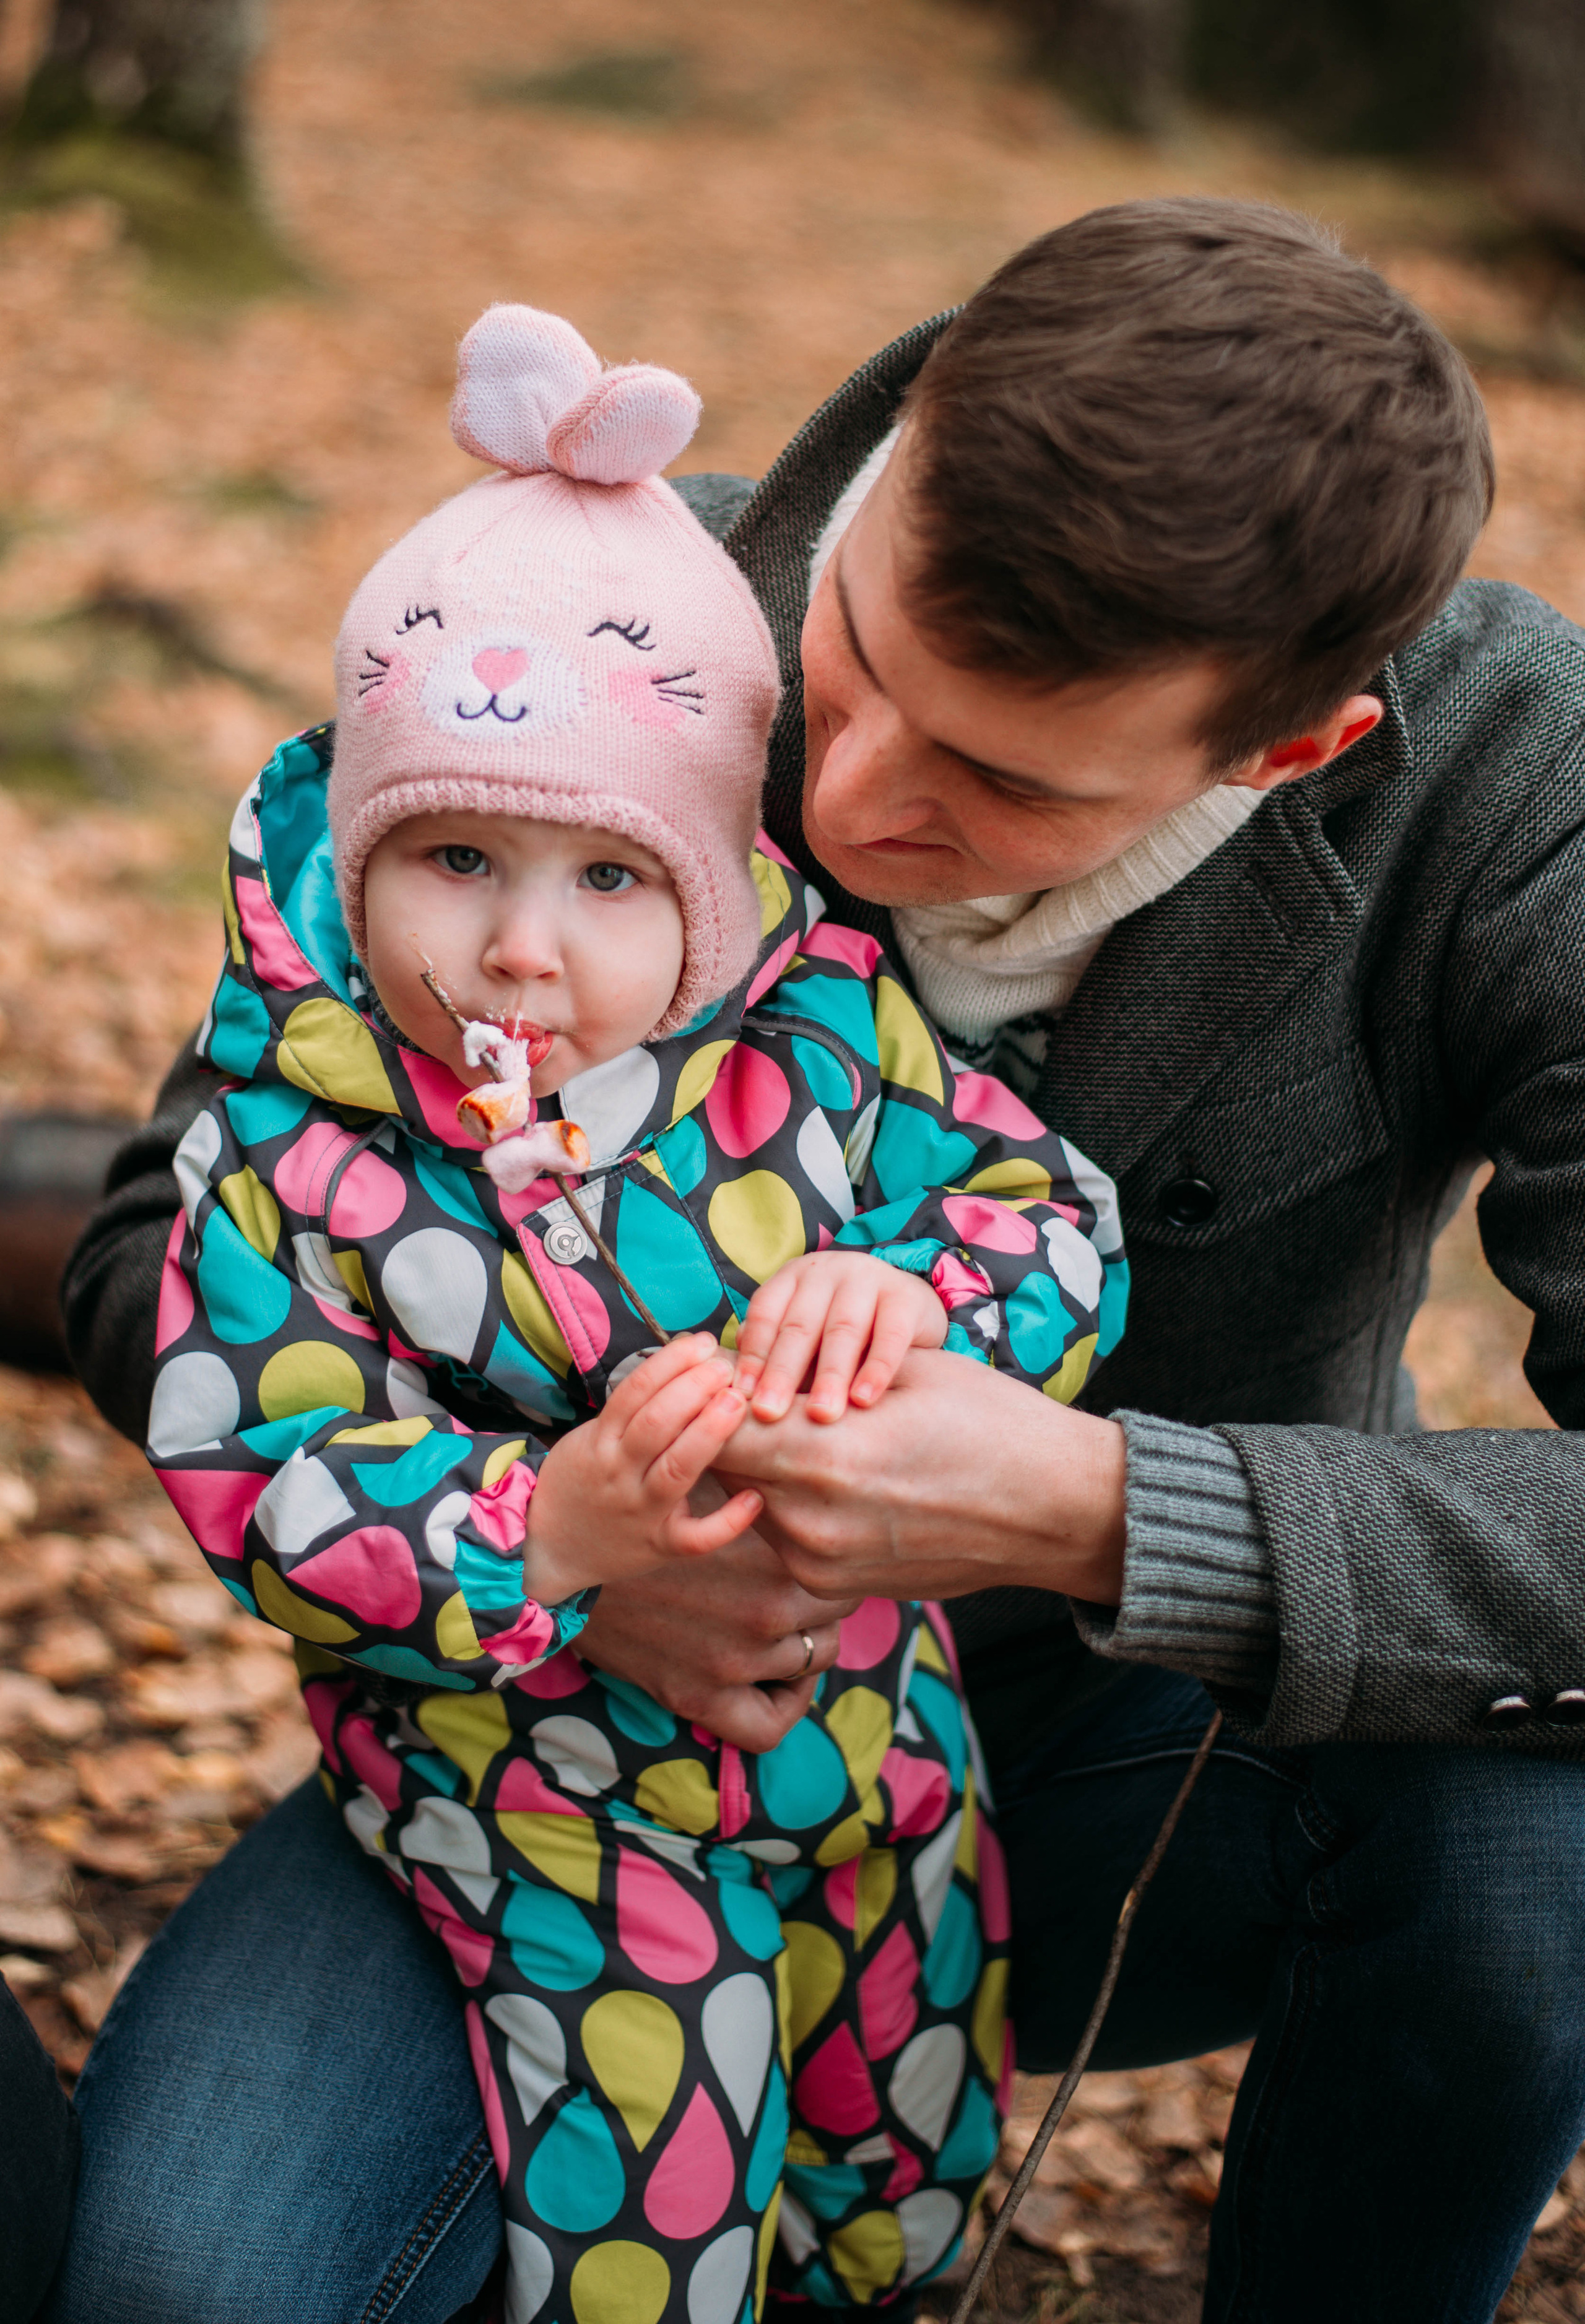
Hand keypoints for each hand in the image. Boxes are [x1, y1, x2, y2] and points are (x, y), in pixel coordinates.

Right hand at [525, 1336, 761, 1603]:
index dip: (670, 1363)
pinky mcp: (661, 1546)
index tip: (701, 1343)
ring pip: (676, 1471)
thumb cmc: (584, 1481)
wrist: (552, 1547)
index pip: (634, 1392)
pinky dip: (729, 1521)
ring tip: (737, 1402)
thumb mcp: (591, 1439)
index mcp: (601, 1442)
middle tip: (725, 1368)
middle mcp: (620, 1474)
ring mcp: (642, 1512)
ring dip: (709, 1433)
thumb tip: (683, 1365)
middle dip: (694, 1389)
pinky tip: (754, 1496)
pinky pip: (697, 1538)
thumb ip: (630, 1411)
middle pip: (656, 1424)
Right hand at [576, 1510, 861, 1750]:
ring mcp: (735, 1662)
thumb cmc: (654, 1509)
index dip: (835, 1560)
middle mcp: (764, 1615)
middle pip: (835, 1617)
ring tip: (790, 1624)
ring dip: (808, 1643)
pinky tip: (781, 1679)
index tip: (822, 1555)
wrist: (578, 1551)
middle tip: (804, 1588)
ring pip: (813, 1662)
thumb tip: (814, 1463)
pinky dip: (786, 1704)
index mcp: (773, 1559)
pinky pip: (769, 1723)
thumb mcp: (714, 1485)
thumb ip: (766, 1484)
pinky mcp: (699, 1696)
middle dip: (825, 1603)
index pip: (841, 1569)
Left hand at [716, 1345, 1127, 1606]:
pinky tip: (830, 1475)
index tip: (721, 1368)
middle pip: (725, 1466)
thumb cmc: (986, 1422)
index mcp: (822, 1456)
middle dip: (732, 1427)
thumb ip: (810, 1379)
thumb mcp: (896, 1375)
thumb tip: (742, 1371)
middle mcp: (810, 1521)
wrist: (1052, 1508)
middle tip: (750, 1391)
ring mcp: (821, 1562)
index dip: (714, 1389)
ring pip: (751, 1502)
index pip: (718, 1422)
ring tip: (800, 1431)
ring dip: (759, 1467)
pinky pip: (784, 1535)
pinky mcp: (837, 1587)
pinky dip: (789, 1503)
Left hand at [734, 1251, 947, 1422]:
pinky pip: (890, 1335)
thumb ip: (773, 1354)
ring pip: (843, 1329)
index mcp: (792, 1279)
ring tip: (820, 1415)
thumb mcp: (806, 1336)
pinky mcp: (905, 1295)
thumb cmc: (842, 1332)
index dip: (752, 1356)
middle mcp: (826, 1272)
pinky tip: (863, 1400)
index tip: (741, 1397)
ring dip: (829, 1375)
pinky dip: (876, 1369)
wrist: (910, 1307)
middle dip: (782, 1372)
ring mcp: (868, 1278)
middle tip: (769, 1413)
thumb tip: (735, 1389)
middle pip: (800, 1325)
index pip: (765, 1315)